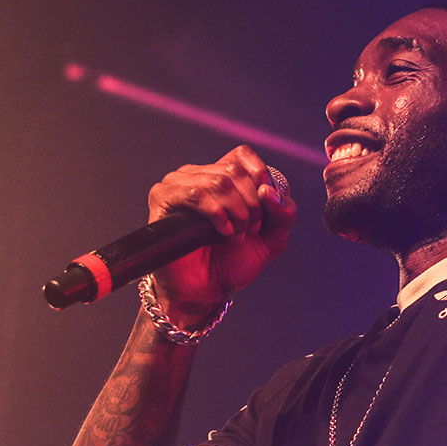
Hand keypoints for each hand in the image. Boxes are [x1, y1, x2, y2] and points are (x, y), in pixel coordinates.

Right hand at [146, 145, 296, 328]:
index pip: (242, 155)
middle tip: (249, 230)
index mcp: (223, 176)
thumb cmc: (232, 262)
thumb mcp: (272, 238)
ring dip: (236, 211)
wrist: (205, 290)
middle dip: (252, 204)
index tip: (266, 204)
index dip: (259, 175)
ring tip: (235, 235)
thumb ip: (284, 213)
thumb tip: (269, 192)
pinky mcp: (162, 199)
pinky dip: (216, 213)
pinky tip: (222, 232)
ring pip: (218, 181)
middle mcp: (199, 175)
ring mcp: (178, 185)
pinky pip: (194, 193)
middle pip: (234, 170)